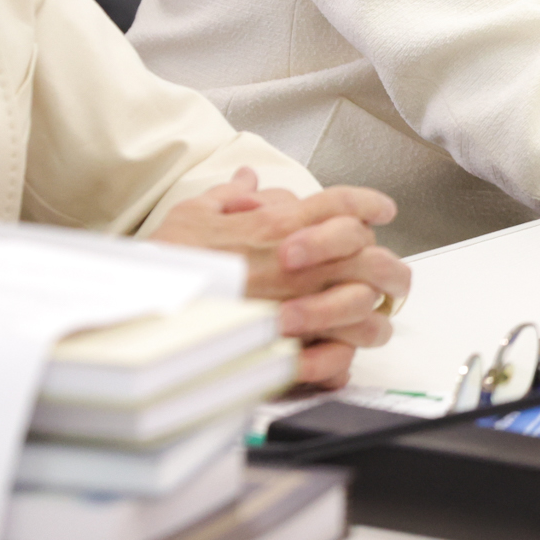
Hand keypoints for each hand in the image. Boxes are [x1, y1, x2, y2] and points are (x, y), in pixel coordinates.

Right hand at [148, 168, 409, 389]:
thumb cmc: (170, 263)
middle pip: (371, 259)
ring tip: (374, 321)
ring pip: (365, 312)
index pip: (342, 206)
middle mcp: (298, 266)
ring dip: (374, 316)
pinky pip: (337, 358)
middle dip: (389, 266)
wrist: (149, 310)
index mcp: (279, 228)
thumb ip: (229, 196)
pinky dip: (345, 358)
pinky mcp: (289, 352)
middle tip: (391, 272)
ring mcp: (298, 309)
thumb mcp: (194, 214)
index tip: (382, 208)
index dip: (369, 204)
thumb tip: (246, 182)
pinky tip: (344, 355)